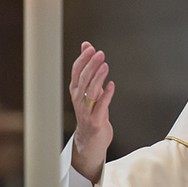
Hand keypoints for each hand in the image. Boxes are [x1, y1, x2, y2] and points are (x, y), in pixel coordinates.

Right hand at [68, 42, 114, 182]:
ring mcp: (86, 111)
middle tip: (99, 54)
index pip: (76, 72)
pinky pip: (100, 106)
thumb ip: (89, 68)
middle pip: (82, 80)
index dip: (82, 59)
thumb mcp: (89, 89)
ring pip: (90, 92)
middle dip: (91, 66)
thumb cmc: (91, 113)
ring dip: (97, 78)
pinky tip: (111, 85)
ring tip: (104, 66)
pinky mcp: (96, 121)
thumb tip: (87, 45)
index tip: (90, 48)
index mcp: (76, 91)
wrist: (91, 140)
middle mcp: (79, 100)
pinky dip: (106, 95)